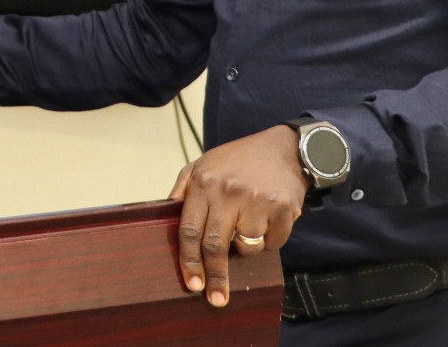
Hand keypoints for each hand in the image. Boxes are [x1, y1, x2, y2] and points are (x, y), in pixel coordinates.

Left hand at [168, 125, 307, 307]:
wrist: (283, 148)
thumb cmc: (238, 160)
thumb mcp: (203, 165)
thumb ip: (183, 191)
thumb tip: (164, 221)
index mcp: (204, 182)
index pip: (189, 229)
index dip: (188, 260)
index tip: (191, 284)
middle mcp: (227, 191)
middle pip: (215, 246)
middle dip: (214, 277)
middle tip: (215, 299)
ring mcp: (256, 200)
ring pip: (246, 247)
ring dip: (247, 247)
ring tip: (250, 226)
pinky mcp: (282, 208)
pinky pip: (272, 243)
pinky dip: (270, 239)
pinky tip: (269, 220)